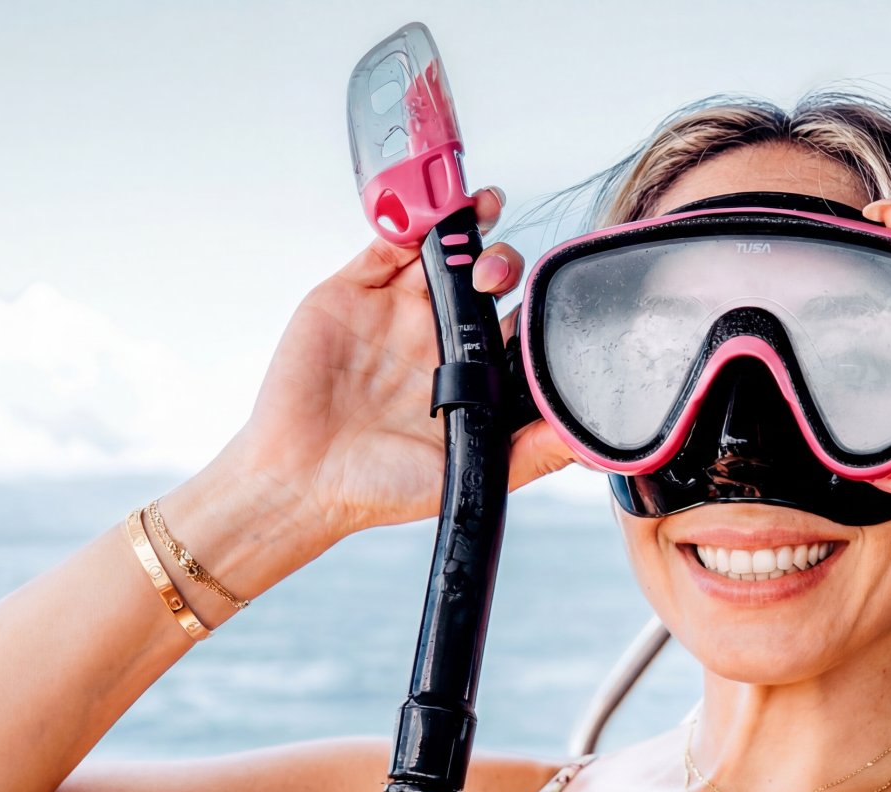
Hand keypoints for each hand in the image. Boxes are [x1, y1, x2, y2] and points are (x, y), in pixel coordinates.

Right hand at [230, 187, 571, 546]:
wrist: (304, 481)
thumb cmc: (383, 487)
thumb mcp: (472, 472)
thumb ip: (532, 452)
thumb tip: (586, 438)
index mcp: (471, 371)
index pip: (514, 321)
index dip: (532, 299)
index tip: (544, 288)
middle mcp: (437, 335)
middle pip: (481, 277)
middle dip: (500, 259)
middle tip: (495, 271)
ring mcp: (395, 309)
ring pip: (438, 251)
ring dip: (462, 224)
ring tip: (478, 206)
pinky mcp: (351, 291)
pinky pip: (383, 245)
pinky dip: (404, 220)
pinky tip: (422, 211)